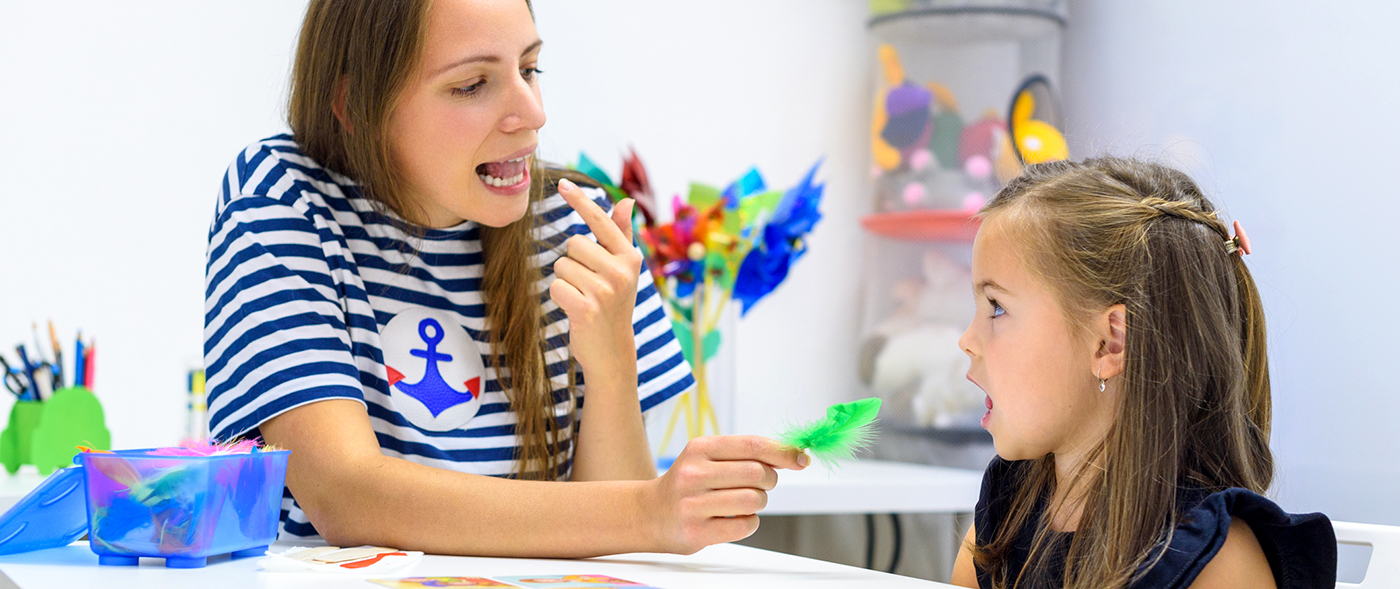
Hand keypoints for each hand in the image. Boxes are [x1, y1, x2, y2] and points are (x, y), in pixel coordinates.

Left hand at [550, 178, 641, 374]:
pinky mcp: (587, 308)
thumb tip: (626, 201)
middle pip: (573, 243)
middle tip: (588, 285)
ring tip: (583, 298)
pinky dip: (559, 298)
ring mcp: (605, 290)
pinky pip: (555, 287)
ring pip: (562, 266)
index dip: (580, 201)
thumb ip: (622, 234)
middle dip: (573, 263)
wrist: (613, 351)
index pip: (600, 221)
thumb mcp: (622, 269)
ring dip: (566, 282)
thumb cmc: (614, 304)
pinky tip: (575, 310)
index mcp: (629, 257)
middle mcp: (621, 271)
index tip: (562, 182)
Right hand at [643, 435, 810, 554]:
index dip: (782, 452)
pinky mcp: (697, 532)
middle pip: (757, 473)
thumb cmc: (688, 483)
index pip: (752, 445)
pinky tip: (734, 518)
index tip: (800, 458)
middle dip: (769, 480)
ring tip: (741, 501)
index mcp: (699, 448)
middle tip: (760, 484)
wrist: (650, 514)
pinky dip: (749, 522)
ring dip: (758, 502)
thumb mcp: (708, 457)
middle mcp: (693, 474)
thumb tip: (791, 455)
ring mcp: (693, 504)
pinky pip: (746, 525)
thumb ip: (746, 454)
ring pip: (754, 500)